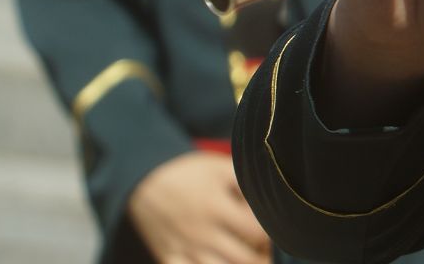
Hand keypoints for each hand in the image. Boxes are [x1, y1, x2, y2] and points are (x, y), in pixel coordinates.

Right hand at [127, 150, 270, 263]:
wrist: (144, 179)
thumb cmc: (189, 173)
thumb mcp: (220, 168)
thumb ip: (246, 185)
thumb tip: (269, 204)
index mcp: (216, 207)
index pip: (256, 231)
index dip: (273, 235)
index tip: (279, 231)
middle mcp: (201, 232)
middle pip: (242, 258)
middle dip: (262, 257)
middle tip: (269, 251)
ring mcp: (183, 248)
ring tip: (251, 259)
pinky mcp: (167, 257)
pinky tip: (220, 263)